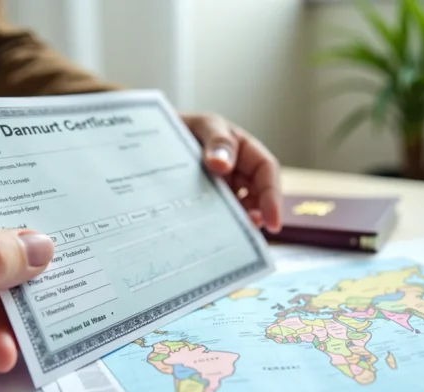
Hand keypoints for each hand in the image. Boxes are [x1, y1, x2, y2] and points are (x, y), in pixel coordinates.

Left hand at [182, 113, 282, 231]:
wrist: (151, 137)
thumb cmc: (182, 124)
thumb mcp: (202, 125)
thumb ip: (216, 141)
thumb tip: (222, 165)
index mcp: (244, 150)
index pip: (266, 171)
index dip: (272, 197)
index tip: (272, 221)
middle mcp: (237, 172)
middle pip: (256, 197)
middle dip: (256, 216)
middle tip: (247, 232)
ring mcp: (221, 189)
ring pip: (237, 210)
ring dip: (237, 223)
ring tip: (227, 234)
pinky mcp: (204, 202)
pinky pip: (216, 216)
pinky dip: (217, 226)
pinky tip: (208, 232)